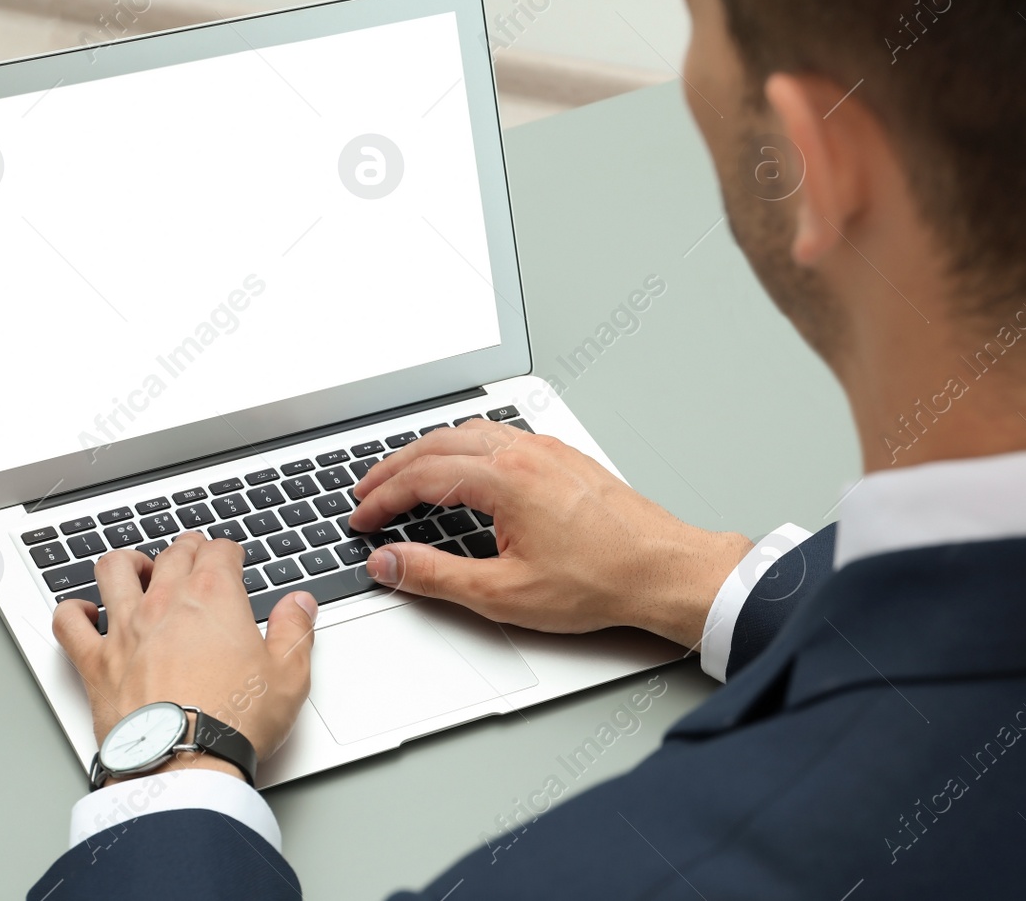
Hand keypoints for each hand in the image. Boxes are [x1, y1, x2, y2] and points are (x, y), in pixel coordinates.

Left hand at [52, 534, 317, 775]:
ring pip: (114, 570)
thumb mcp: (288, 675)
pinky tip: (84, 612)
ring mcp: (125, 630)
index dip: (228, 552)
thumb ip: (295, 630)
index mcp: (214, 597)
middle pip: (172, 553)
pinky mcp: (96, 663)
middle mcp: (165, 603)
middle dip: (186, 549)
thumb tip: (300, 604)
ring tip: (138, 570)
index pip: (218, 550)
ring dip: (127, 563)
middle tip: (194, 557)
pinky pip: (69, 623)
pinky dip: (73, 611)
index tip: (232, 560)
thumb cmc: (234, 722)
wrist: (184, 764)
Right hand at [349, 420, 750, 647]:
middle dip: (394, 468)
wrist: (663, 570)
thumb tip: (390, 563)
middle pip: (438, 444)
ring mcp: (547, 451)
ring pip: (470, 432)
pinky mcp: (564, 459)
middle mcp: (524, 453)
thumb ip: (436, 576)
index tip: (361, 519)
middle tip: (366, 492)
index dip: (382, 499)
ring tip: (404, 474)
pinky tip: (464, 465)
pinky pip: (500, 436)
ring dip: (429, 451)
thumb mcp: (504, 593)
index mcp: (504, 479)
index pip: (421, 477)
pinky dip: (465, 446)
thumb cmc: (601, 580)